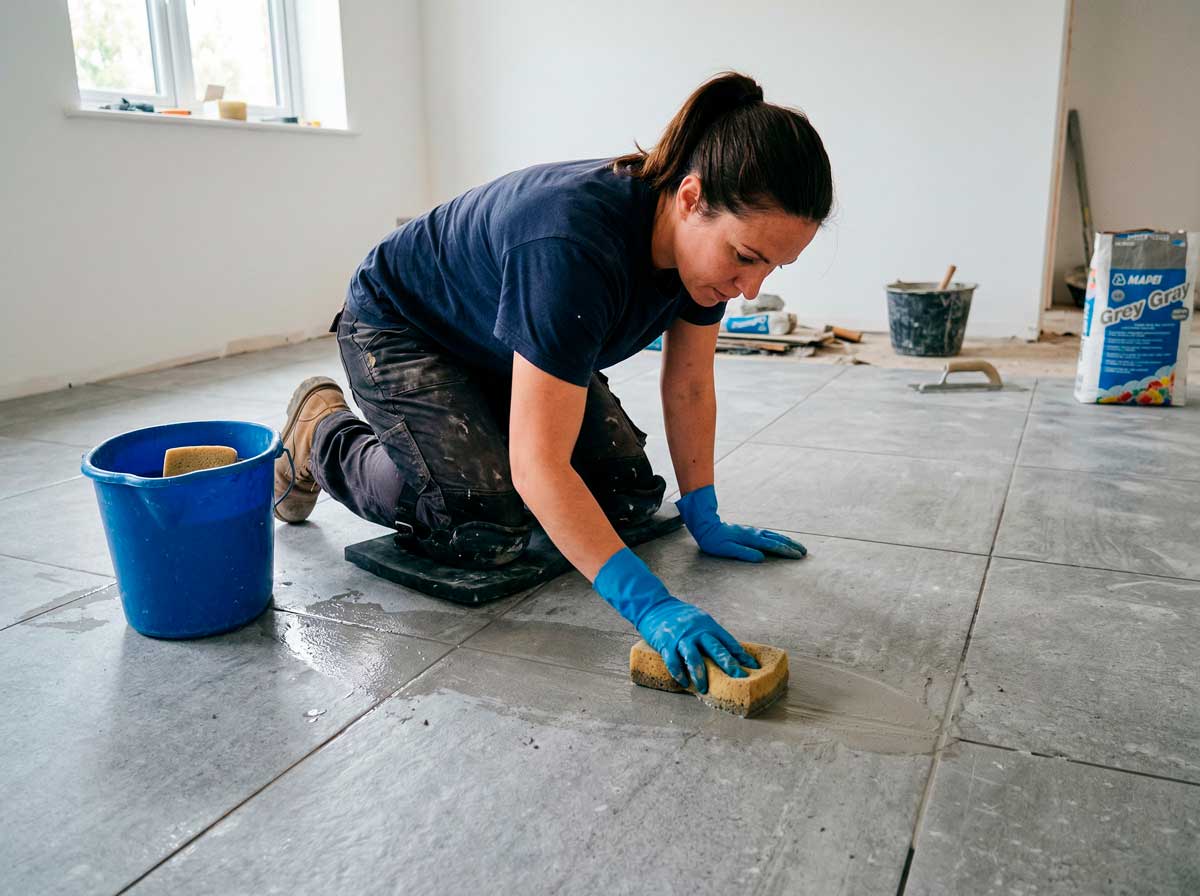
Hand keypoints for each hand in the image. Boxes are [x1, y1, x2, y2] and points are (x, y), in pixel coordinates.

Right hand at [636, 596, 758, 693]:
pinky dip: (678, 673)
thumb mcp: (699, 620)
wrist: (654, 605)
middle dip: (728, 664)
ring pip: (694, 657)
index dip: (741, 655)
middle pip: (716, 649)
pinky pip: (673, 661)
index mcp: (708, 625)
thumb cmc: (679, 617)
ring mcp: (681, 637)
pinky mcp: (665, 643)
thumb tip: (727, 653)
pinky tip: (683, 682)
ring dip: (700, 675)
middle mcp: (697, 631)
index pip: (728, 641)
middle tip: (739, 678)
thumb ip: (710, 635)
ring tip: (704, 689)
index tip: (753, 667)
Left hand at [676, 484, 805, 562]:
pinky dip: (779, 537)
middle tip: (804, 552)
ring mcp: (753, 531)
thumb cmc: (714, 541)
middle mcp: (754, 533)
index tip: (797, 556)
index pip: (772, 546)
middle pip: (778, 539)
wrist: (706, 526)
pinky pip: (769, 534)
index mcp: (750, 539)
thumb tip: (761, 558)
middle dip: (792, 546)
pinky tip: (782, 540)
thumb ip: (744, 553)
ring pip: (775, 535)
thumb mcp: (726, 549)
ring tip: (798, 546)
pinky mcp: (750, 531)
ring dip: (788, 541)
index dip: (786, 551)